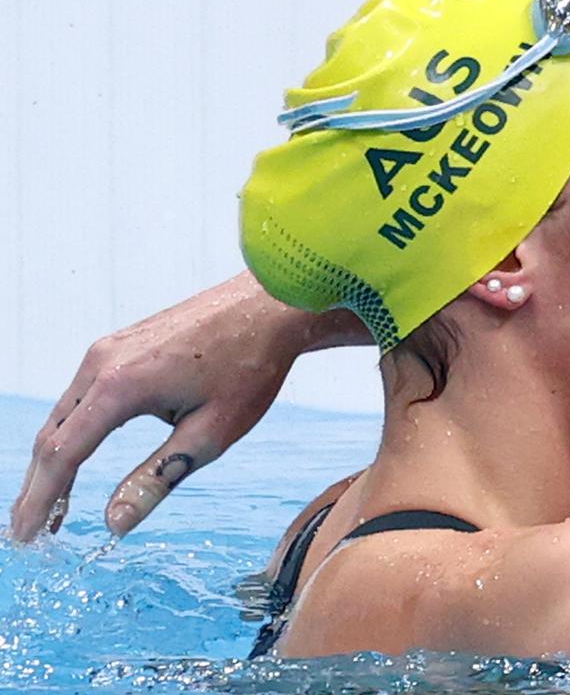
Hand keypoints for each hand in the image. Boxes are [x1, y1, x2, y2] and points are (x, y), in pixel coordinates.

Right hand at [9, 271, 367, 540]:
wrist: (271, 305)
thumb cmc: (250, 366)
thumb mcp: (212, 433)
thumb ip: (158, 478)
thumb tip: (114, 523)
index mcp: (119, 386)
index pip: (62, 455)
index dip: (39, 501)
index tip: (23, 537)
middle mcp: (101, 362)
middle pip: (53, 435)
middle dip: (37, 487)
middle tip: (26, 533)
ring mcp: (108, 348)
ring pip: (64, 414)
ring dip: (54, 461)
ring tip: (51, 508)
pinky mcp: (121, 344)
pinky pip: (83, 394)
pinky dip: (74, 431)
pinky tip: (79, 455)